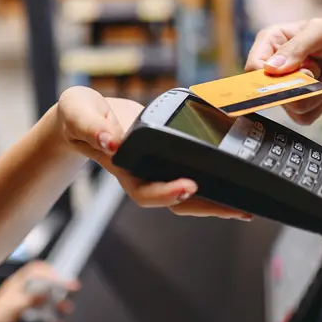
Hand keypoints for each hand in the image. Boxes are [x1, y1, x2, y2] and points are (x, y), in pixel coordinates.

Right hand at [56, 86, 249, 219]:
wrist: (88, 114)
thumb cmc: (81, 115)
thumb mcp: (78, 112)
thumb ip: (91, 126)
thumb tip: (110, 140)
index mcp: (124, 167)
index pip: (145, 191)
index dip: (167, 193)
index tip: (189, 186)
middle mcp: (144, 174)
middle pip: (176, 202)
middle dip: (206, 206)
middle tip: (236, 209)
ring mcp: (158, 169)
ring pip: (189, 194)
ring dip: (215, 201)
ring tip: (244, 207)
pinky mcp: (169, 158)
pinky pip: (193, 173)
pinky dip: (214, 180)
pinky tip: (236, 183)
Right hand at [246, 18, 321, 124]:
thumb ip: (297, 48)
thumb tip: (272, 68)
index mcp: (271, 41)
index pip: (253, 68)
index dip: (271, 76)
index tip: (295, 72)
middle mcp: (275, 66)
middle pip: (269, 92)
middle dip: (299, 85)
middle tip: (315, 69)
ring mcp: (288, 87)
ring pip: (287, 107)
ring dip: (313, 95)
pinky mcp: (302, 103)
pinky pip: (302, 118)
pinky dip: (319, 106)